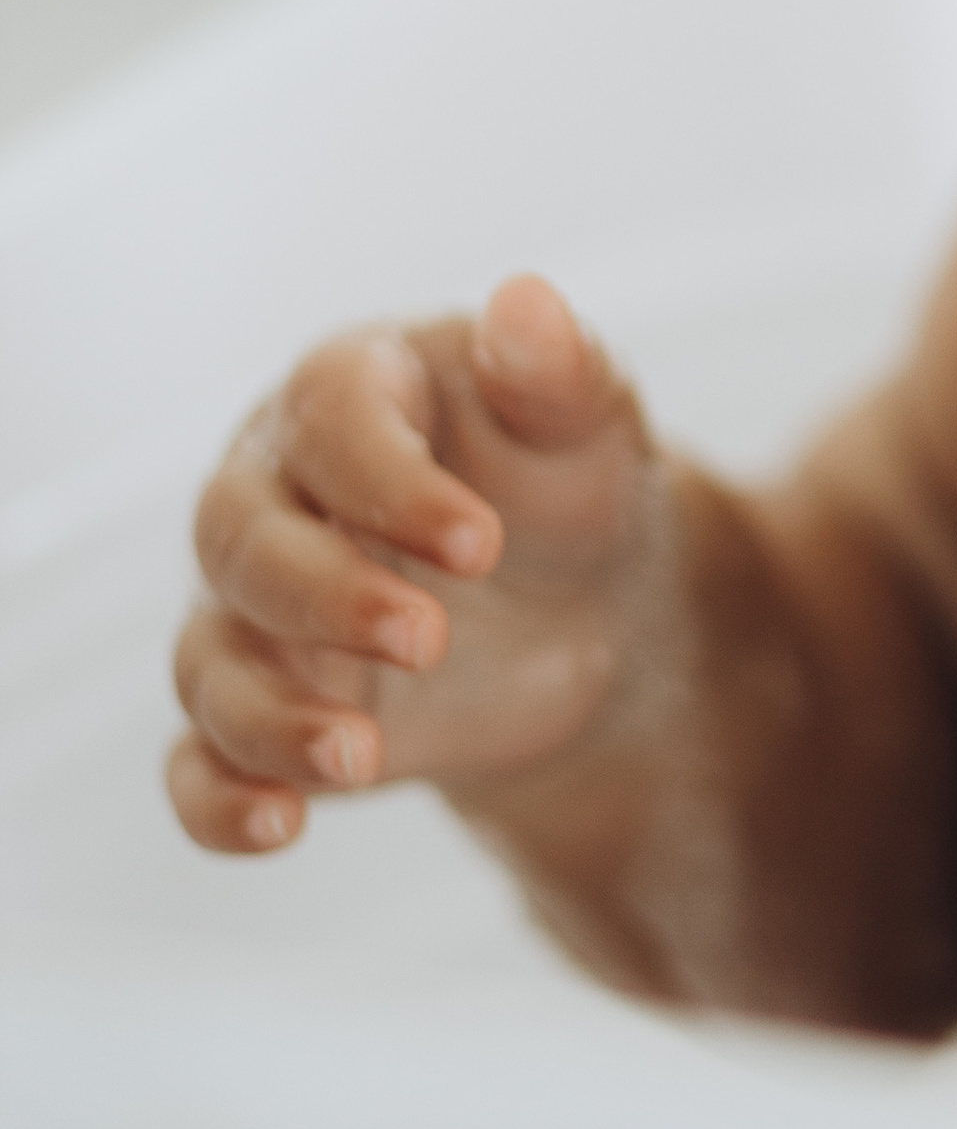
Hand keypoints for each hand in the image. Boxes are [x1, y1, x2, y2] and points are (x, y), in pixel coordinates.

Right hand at [167, 276, 664, 852]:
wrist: (583, 610)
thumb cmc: (566, 484)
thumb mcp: (585, 422)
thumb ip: (556, 368)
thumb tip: (528, 304)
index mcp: (346, 394)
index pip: (328, 419)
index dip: (389, 482)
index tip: (482, 542)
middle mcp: (273, 497)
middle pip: (243, 543)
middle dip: (326, 597)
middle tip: (432, 640)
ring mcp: (256, 613)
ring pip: (210, 661)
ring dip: (272, 716)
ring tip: (364, 758)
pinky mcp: (266, 712)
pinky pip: (200, 762)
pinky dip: (221, 800)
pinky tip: (281, 825)